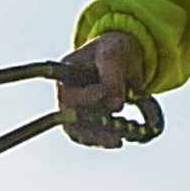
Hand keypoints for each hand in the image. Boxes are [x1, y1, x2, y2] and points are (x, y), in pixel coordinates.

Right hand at [59, 30, 143, 145]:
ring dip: (98, 138)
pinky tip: (119, 140)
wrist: (122, 56)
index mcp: (66, 72)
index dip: (87, 99)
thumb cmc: (114, 49)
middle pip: (72, 117)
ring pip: (79, 131)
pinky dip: (103, 140)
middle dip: (95, 126)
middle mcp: (67, 92)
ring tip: (118, 141)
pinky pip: (89, 135)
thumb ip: (112, 77)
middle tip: (117, 134)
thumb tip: (115, 106)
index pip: (69, 91)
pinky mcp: (87, 118)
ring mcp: (75, 107)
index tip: (113, 99)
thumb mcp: (114, 54)